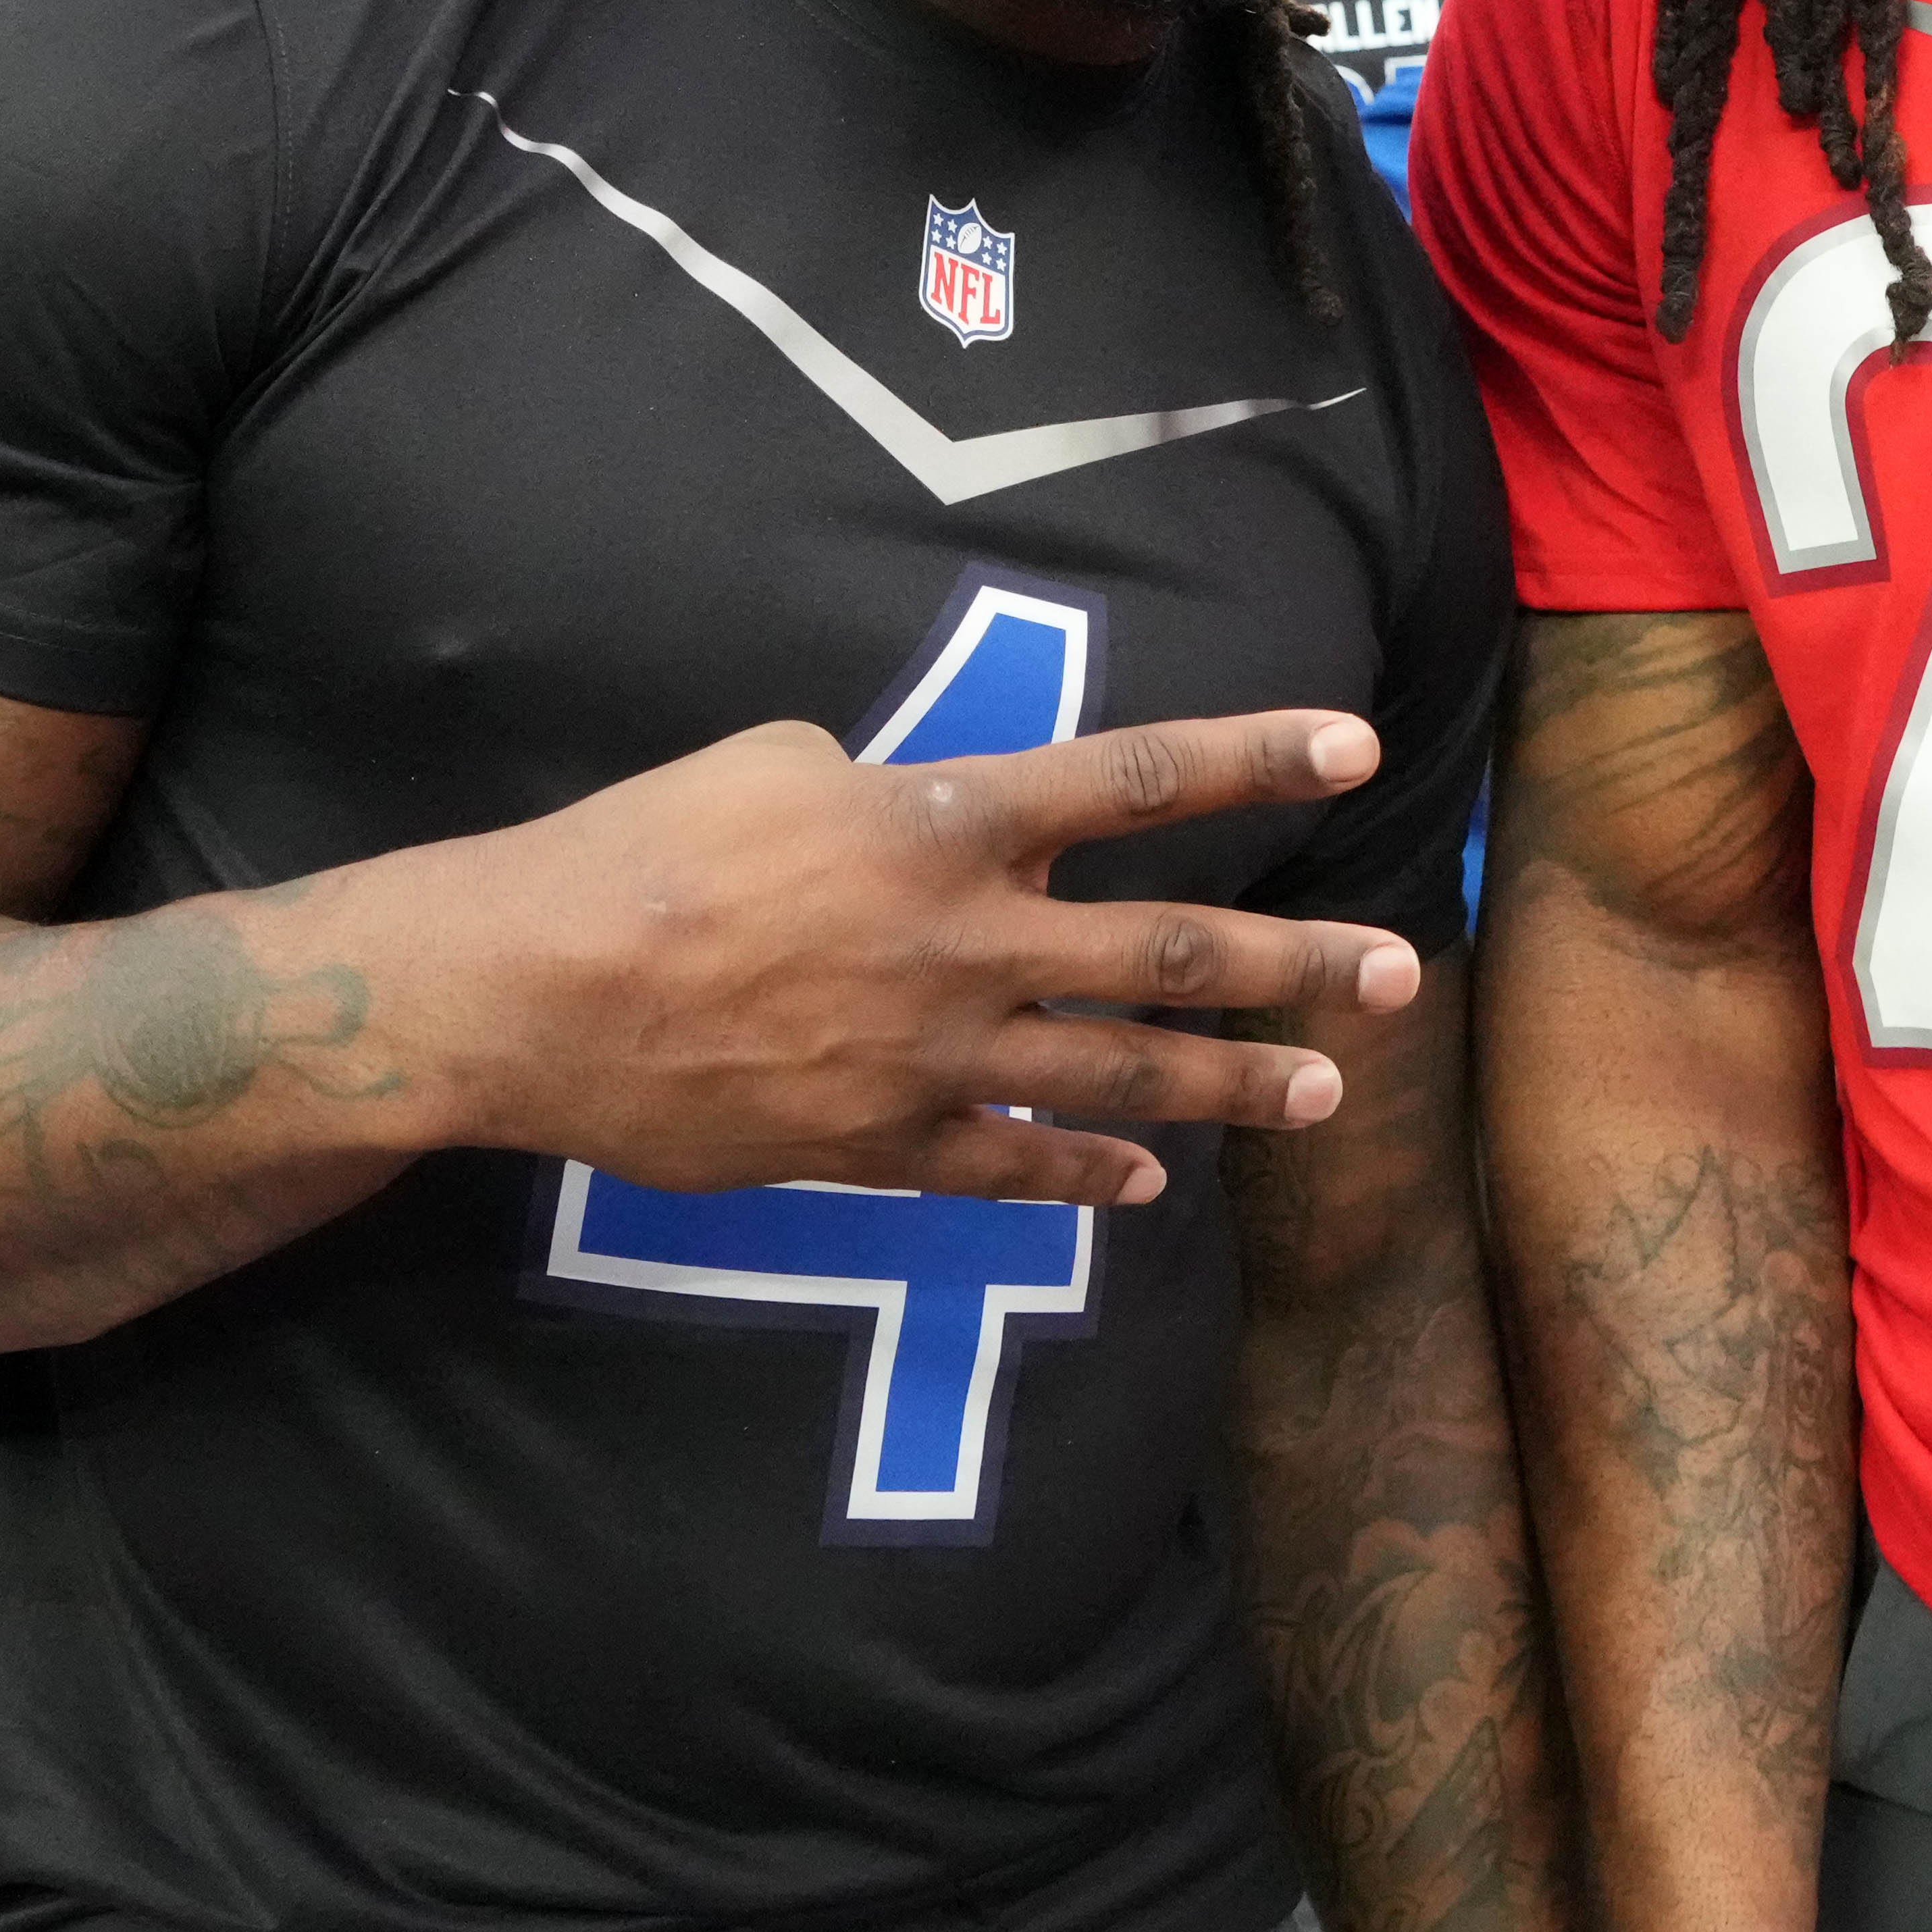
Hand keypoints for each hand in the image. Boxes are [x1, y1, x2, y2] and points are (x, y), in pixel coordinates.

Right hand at [379, 708, 1419, 1207]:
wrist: (535, 989)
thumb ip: (884, 789)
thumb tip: (926, 815)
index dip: (1251, 756)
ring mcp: (934, 1054)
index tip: (1353, 745)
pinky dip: (1087, 1176)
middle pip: (1169, 947)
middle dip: (1294, 962)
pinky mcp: (879, 1144)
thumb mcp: (771, 764)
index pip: (1135, 777)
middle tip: (1395, 973)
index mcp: (943, 820)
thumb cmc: (643, 847)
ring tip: (1325, 1094)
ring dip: (1234, 1086)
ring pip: (1123, 1075)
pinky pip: (1014, 1166)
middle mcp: (967, 938)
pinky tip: (1146, 1186)